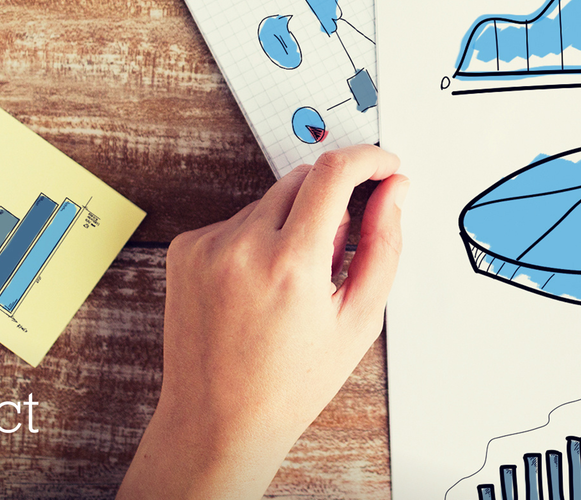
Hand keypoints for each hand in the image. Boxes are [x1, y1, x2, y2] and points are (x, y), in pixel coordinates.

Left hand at [120, 145, 408, 497]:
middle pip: (304, 179)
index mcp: (292, 264)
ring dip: (293, 223)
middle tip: (337, 254)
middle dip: (333, 199)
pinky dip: (258, 240)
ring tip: (292, 286)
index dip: (369, 160)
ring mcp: (208, 245)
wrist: (217, 420)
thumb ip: (383, 247)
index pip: (335, 172)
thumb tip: (394, 192)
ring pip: (270, 200)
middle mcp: (243, 245)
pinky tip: (259, 289)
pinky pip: (237, 221)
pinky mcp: (186, 250)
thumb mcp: (357, 321)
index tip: (385, 166)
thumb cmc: (291, 383)